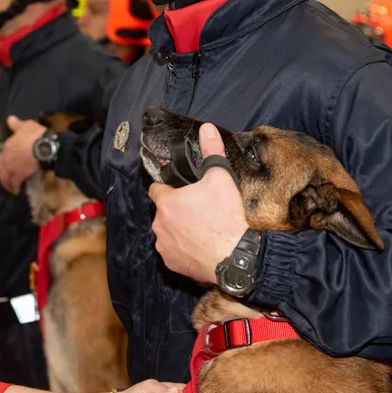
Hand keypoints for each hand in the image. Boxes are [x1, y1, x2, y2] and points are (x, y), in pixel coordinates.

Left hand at [0, 116, 45, 194]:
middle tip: (6, 181)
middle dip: (2, 176)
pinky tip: (16, 191)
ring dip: (6, 184)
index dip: (4, 162)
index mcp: (8, 145)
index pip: (2, 156)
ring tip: (11, 188)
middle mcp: (7, 157)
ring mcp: (12, 167)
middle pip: (0, 169)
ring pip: (5, 178)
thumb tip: (10, 119)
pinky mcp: (19, 175)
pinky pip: (14, 183)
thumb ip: (17, 125)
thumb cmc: (37, 134)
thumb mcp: (26, 125)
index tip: (8, 166)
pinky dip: (14, 188)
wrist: (45, 146)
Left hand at [148, 123, 247, 284]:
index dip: (169, 188)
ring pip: (167, 232)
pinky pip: (174, 252)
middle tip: (199, 210)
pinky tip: (200, 246)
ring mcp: (164, 246)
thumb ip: (212, 151)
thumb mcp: (221, 178)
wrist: (234, 257)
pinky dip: (183, 249)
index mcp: (166, 202)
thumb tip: (207, 128)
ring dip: (178, 230)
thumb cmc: (225, 218)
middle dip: (176, 210)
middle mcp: (159, 225)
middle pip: (163, 212)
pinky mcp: (172, 264)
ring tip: (202, 229)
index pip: (156, 189)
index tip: (182, 190)